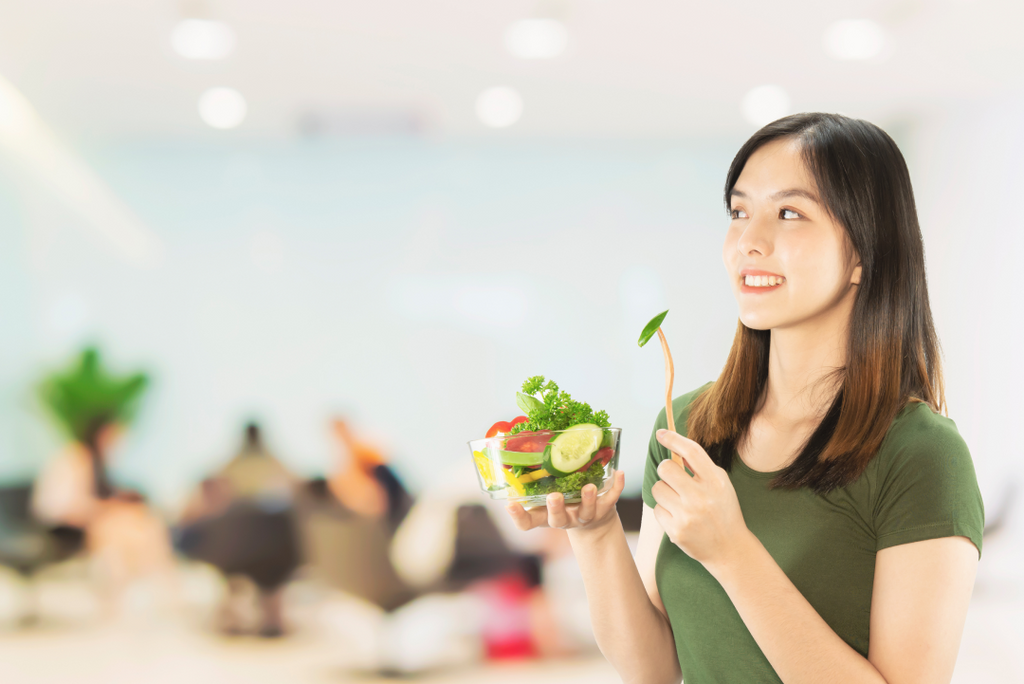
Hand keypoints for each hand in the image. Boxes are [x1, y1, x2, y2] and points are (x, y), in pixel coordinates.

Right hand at [505, 469, 624, 533]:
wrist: (593, 520)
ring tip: (589, 486)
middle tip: (554, 496)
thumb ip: (535, 475)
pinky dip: (616, 486)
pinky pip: (611, 498)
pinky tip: (619, 473)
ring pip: (586, 512)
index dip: (518, 517)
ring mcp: (585, 516)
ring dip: (588, 500)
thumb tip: (521, 441)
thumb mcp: (546, 492)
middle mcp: (564, 518)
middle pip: (557, 519)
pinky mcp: (604, 508)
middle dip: (556, 509)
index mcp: (545, 515)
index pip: (527, 522)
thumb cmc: (563, 501)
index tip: (510, 505)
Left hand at [651, 430, 750, 568]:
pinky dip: (664, 511)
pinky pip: (656, 509)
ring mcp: (687, 515)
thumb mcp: (720, 485)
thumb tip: (676, 448)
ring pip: (657, 488)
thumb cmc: (723, 511)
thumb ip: (701, 467)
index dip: (673, 439)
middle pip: (666, 468)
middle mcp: (701, 497)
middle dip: (666, 470)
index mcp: (716, 482)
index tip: (661, 434)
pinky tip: (679, 517)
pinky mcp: (676, 530)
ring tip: (678, 501)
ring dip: (664, 492)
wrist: (729, 548)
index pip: (691, 451)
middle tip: (674, 479)